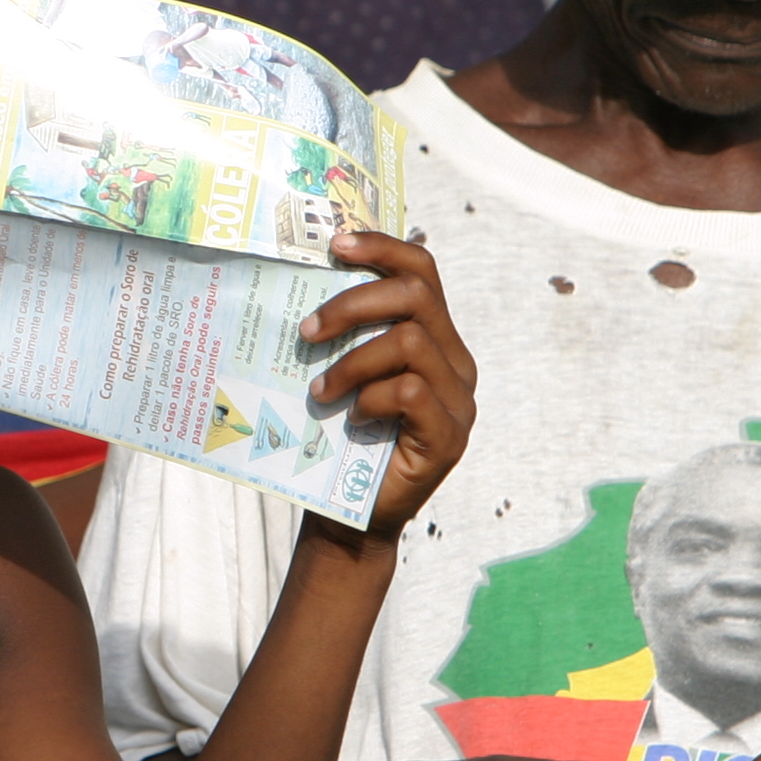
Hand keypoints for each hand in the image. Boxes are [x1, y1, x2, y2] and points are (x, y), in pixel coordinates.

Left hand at [299, 230, 476, 538]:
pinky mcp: (449, 436)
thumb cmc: (340, 439)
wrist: (351, 516)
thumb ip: (346, 334)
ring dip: (352, 361)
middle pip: (416, 296)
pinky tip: (351, 418)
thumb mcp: (344, 374)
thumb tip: (302, 277)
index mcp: (436, 339)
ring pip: (409, 342)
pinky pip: (409, 390)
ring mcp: (459, 400)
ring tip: (319, 391)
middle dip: (354, 304)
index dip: (383, 248)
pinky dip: (370, 398)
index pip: (423, 271)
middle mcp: (456, 362)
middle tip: (307, 331)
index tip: (336, 243)